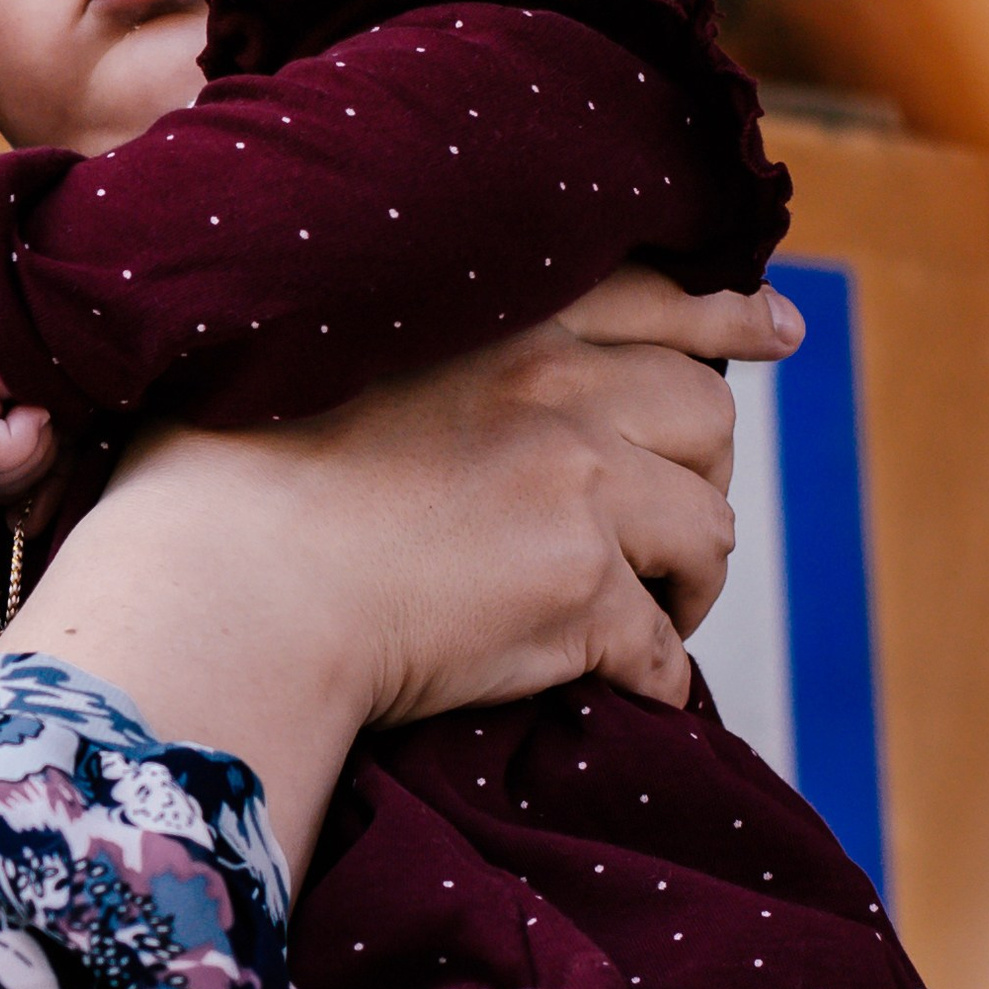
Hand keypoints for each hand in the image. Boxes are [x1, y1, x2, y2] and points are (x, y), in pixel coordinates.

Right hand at [0, 267, 782, 861]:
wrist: (217, 586)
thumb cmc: (212, 482)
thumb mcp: (294, 352)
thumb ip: (372, 330)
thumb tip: (380, 357)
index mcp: (493, 317)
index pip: (650, 295)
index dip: (722, 314)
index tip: (776, 330)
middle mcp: (555, 388)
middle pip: (705, 414)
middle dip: (696, 469)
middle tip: (665, 522)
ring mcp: (578, 489)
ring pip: (708, 530)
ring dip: (686, 578)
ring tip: (647, 612)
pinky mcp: (579, 596)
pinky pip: (664, 648)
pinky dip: (653, 676)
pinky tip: (623, 693)